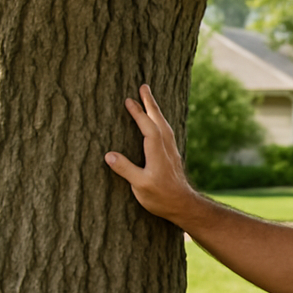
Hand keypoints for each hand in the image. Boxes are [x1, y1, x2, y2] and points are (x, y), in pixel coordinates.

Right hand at [105, 84, 195, 221]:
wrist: (183, 205)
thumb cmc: (161, 197)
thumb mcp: (140, 185)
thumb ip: (125, 169)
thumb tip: (108, 155)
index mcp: (157, 153)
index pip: (148, 127)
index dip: (139, 114)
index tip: (129, 100)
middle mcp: (166, 148)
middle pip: (159, 120)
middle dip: (150, 103)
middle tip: (144, 86)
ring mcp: (171, 151)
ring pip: (164, 125)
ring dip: (156, 110)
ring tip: (149, 99)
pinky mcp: (172, 156)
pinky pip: (166, 132)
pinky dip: (160, 122)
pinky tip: (158, 123)